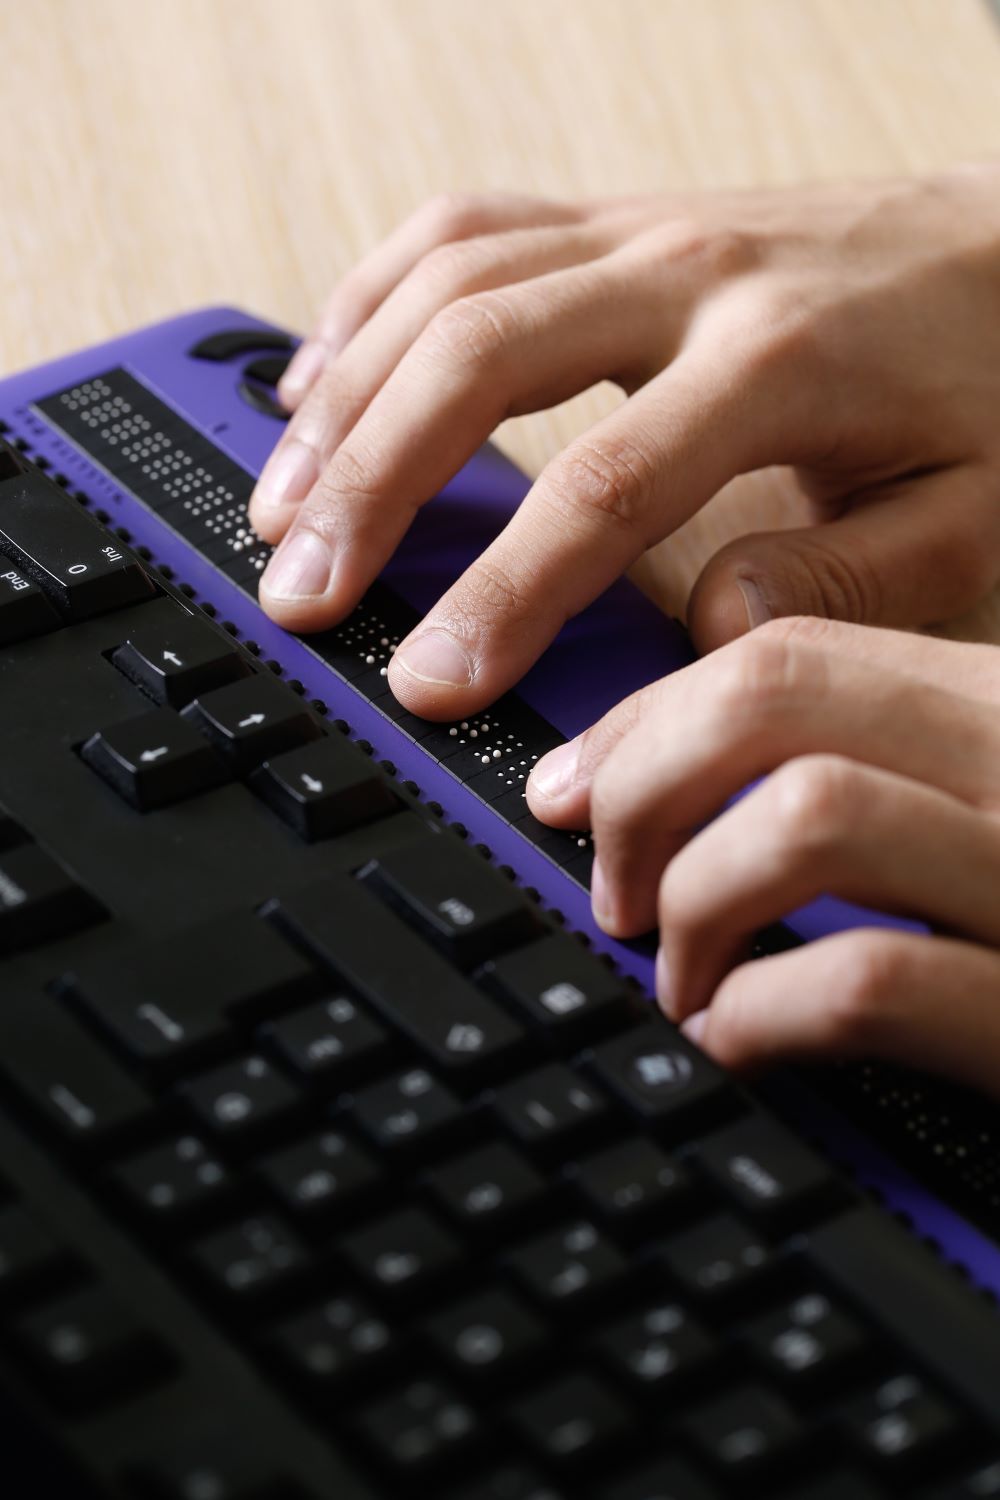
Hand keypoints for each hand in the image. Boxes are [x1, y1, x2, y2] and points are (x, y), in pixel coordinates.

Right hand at [250, 170, 999, 717]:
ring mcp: (640, 231)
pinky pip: (456, 232)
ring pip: (442, 284)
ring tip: (278, 505)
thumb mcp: (968, 516)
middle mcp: (689, 274)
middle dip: (367, 488)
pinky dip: (367, 305)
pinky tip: (321, 381)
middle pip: (475, 359)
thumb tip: (705, 629)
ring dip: (342, 398)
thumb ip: (843, 582)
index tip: (429, 680)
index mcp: (779, 363)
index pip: (602, 488)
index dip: (500, 593)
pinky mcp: (611, 219)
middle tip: (300, 592)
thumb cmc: (984, 391)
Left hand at [526, 616, 999, 1094]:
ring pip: (807, 814)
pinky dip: (764, 1011)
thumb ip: (882, 770)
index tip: (576, 788)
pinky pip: (874, 981)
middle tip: (612, 885)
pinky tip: (741, 1040)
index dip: (647, 718)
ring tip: (680, 977)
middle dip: (639, 787)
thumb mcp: (988, 802)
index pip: (787, 651)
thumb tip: (675, 782)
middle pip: (772, 697)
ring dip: (695, 902)